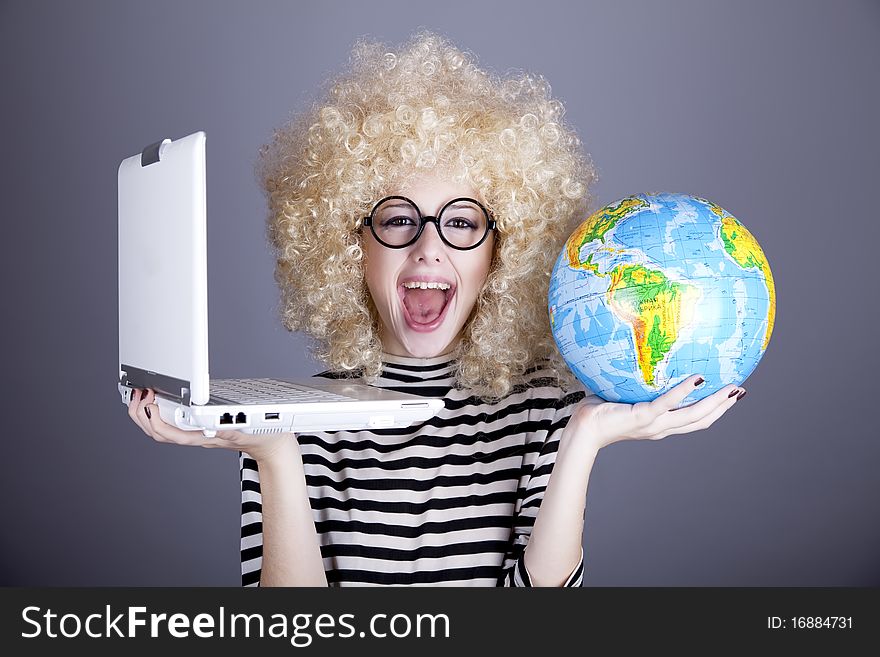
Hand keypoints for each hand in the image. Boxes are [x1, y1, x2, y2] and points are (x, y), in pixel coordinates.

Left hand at [127, 387, 296, 465]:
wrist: (274, 446)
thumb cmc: (265, 435)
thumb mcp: (249, 426)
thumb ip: (228, 423)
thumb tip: (207, 420)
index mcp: (207, 436)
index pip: (171, 434)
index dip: (155, 419)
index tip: (150, 400)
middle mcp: (199, 436)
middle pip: (159, 434)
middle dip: (142, 415)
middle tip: (140, 394)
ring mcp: (199, 434)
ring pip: (163, 431)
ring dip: (147, 415)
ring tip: (143, 395)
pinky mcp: (203, 429)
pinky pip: (173, 426)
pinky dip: (160, 414)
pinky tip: (161, 401)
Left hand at [569, 375, 745, 451]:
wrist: (582, 430)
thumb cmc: (597, 412)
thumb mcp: (622, 395)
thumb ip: (634, 381)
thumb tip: (636, 354)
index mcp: (659, 423)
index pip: (693, 419)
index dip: (714, 410)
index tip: (730, 397)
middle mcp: (660, 427)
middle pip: (701, 420)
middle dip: (723, 407)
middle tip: (741, 392)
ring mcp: (653, 424)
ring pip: (692, 416)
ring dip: (714, 403)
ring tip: (731, 388)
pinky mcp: (642, 417)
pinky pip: (667, 403)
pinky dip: (684, 392)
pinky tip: (698, 378)